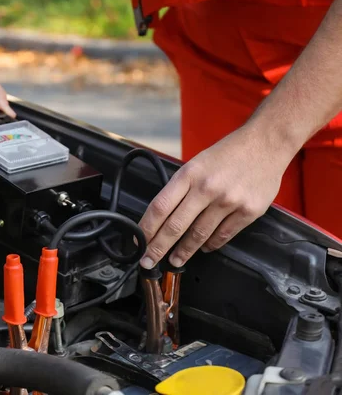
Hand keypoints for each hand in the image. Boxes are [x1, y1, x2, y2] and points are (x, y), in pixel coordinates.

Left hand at [138, 125, 294, 268]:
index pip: (160, 207)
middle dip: (158, 248)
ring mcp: (228, 201)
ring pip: (198, 235)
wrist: (266, 143)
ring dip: (184, 251)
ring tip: (175, 260)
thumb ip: (181, 188)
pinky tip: (203, 248)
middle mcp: (207, 188)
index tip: (139, 241)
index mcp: (189, 174)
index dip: (146, 228)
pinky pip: (223, 236)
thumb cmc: (228, 153)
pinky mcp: (248, 211)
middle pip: (175, 226)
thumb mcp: (197, 162)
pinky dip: (210, 245)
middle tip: (149, 261)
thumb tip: (163, 216)